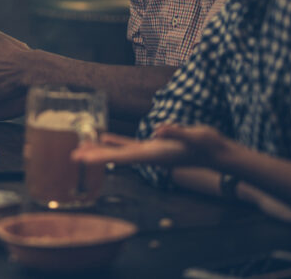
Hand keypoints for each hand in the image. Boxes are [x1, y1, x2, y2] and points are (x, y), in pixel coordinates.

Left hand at [72, 124, 232, 169]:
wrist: (218, 152)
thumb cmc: (207, 145)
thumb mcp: (193, 136)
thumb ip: (176, 132)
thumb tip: (158, 130)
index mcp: (152, 154)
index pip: (120, 157)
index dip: (100, 158)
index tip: (81, 160)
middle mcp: (147, 156)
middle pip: (114, 157)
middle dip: (93, 156)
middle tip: (71, 156)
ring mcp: (149, 152)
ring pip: (118, 152)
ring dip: (100, 150)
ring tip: (81, 148)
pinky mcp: (153, 147)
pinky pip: (128, 145)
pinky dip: (114, 142)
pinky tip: (104, 137)